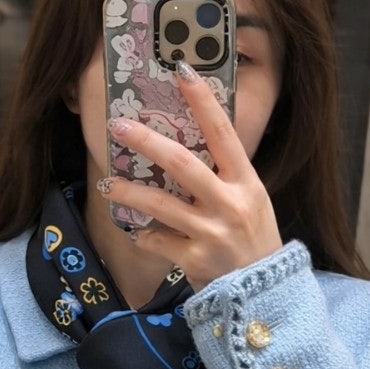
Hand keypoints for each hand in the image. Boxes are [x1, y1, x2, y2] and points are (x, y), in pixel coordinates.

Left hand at [98, 62, 282, 290]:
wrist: (263, 297)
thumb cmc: (255, 244)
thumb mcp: (251, 204)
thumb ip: (226, 179)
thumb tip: (188, 149)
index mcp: (248, 183)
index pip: (224, 133)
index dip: (202, 101)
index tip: (181, 71)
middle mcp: (230, 204)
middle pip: (182, 164)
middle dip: (147, 142)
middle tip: (118, 126)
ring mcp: (212, 233)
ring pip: (160, 204)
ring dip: (128, 193)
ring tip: (106, 185)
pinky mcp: (194, 260)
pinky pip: (157, 241)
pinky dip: (143, 236)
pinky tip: (136, 233)